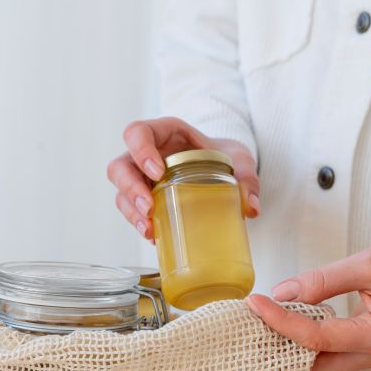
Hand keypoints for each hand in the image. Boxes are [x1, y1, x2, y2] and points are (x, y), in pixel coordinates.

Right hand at [107, 117, 258, 239]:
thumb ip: (247, 178)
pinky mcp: (144, 200)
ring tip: (149, 229)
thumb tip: (250, 208)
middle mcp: (146, 155)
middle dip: (130, 189)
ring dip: (131, 212)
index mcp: (165, 133)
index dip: (141, 151)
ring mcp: (141, 178)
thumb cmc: (224, 156)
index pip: (138, 133)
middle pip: (120, 167)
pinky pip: (131, 211)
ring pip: (121, 192)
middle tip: (149, 208)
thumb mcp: (239, 159)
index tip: (158, 172)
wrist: (222, 169)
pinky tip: (155, 237)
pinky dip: (139, 225)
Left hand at [246, 227, 370, 370]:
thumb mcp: (366, 263)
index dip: (280, 322)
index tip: (255, 303)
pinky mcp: (366, 347)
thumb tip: (281, 293)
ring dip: (291, 351)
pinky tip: (285, 327)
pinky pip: (329, 357)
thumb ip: (322, 280)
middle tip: (251, 326)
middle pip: (315, 368)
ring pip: (321, 368)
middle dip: (280, 352)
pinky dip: (305, 346)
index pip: (315, 338)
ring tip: (262, 326)